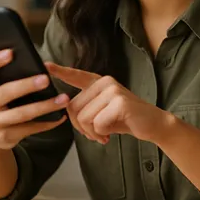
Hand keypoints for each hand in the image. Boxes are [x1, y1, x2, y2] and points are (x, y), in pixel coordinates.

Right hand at [0, 49, 67, 152]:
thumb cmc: (0, 105)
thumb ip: (8, 78)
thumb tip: (34, 63)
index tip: (11, 52)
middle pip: (5, 93)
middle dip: (27, 85)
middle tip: (46, 79)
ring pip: (22, 114)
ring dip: (45, 106)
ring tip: (63, 99)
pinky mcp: (6, 136)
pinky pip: (30, 128)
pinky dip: (48, 122)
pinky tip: (60, 116)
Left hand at [45, 62, 173, 144]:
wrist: (153, 125)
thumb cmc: (125, 120)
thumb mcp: (102, 112)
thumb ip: (86, 107)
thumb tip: (66, 110)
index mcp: (99, 83)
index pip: (76, 76)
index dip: (60, 71)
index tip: (45, 65)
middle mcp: (105, 82)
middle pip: (73, 108)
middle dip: (80, 127)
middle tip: (96, 134)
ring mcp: (113, 90)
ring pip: (84, 118)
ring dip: (91, 133)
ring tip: (104, 134)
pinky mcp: (119, 102)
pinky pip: (97, 124)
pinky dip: (101, 134)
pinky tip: (111, 134)